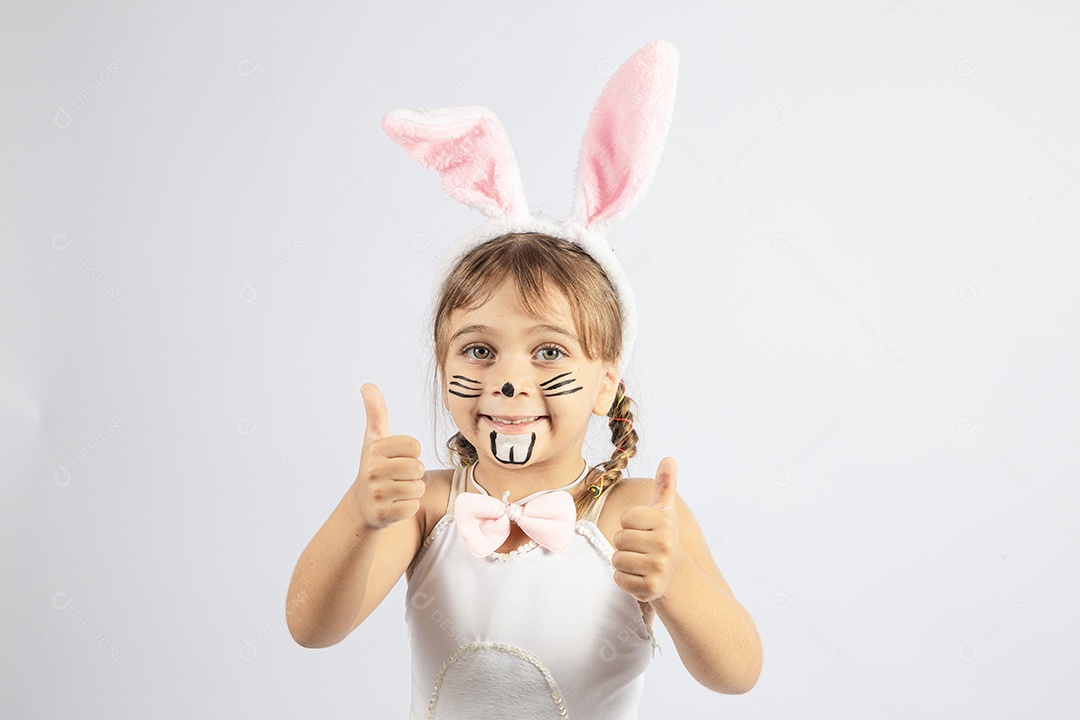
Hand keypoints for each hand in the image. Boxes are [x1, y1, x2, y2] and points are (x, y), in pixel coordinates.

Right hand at [353, 383, 425, 530]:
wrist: (361, 505)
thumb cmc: (375, 467)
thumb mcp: (373, 439)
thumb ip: (375, 412)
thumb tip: (367, 385)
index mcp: (374, 449)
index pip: (414, 446)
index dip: (411, 453)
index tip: (397, 458)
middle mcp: (372, 470)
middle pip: (418, 468)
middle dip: (414, 474)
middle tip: (398, 477)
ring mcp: (377, 493)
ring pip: (417, 488)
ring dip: (412, 491)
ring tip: (396, 490)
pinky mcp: (384, 513)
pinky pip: (413, 506)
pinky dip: (408, 507)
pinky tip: (395, 505)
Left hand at [612, 457, 679, 602]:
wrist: (674, 575)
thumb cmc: (662, 536)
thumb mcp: (664, 510)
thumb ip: (665, 484)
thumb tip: (669, 458)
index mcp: (665, 521)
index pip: (625, 518)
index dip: (630, 524)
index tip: (644, 530)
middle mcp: (665, 544)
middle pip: (619, 539)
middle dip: (625, 544)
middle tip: (642, 548)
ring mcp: (658, 567)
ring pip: (616, 559)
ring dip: (623, 561)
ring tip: (640, 562)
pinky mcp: (650, 588)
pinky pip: (618, 579)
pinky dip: (624, 579)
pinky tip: (639, 576)